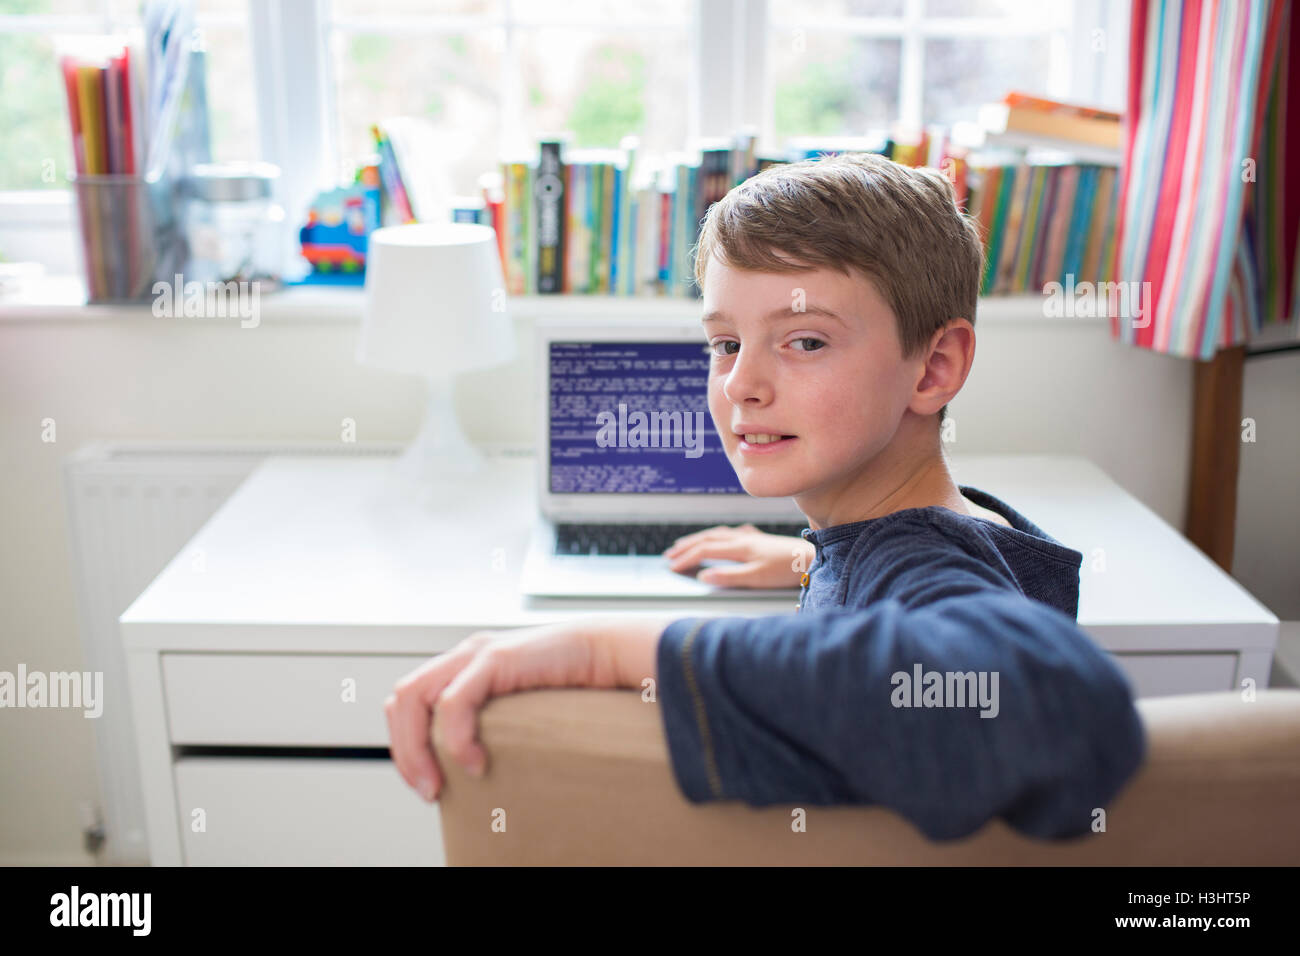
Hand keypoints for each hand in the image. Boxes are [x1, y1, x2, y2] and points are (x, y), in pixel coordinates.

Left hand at [384, 615, 668, 801]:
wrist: (608, 652)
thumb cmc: (573, 682)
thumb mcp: (519, 707)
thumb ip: (494, 722)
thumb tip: (476, 766)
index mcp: (465, 664)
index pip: (409, 700)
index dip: (406, 743)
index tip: (427, 782)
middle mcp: (464, 654)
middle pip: (401, 699)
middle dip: (405, 752)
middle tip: (427, 790)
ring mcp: (476, 653)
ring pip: (413, 697)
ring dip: (417, 748)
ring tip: (439, 782)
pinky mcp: (494, 658)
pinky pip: (454, 703)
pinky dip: (456, 739)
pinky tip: (475, 763)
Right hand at [663, 523, 814, 588]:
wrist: (811, 559)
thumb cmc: (787, 570)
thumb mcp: (756, 578)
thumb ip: (729, 577)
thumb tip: (703, 576)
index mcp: (740, 547)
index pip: (705, 550)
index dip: (687, 558)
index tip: (672, 567)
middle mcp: (744, 538)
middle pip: (708, 538)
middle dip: (687, 546)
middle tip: (670, 554)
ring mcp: (752, 537)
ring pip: (719, 533)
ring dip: (700, 538)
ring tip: (687, 545)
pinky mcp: (761, 540)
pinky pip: (733, 533)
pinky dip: (720, 536)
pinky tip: (723, 538)